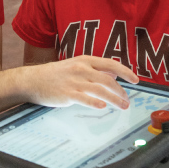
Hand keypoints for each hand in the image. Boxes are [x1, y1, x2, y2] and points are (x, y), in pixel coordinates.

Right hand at [21, 56, 139, 109]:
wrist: (32, 80)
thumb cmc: (56, 74)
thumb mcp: (76, 66)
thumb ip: (95, 69)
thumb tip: (115, 74)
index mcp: (85, 60)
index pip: (110, 64)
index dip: (125, 72)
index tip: (136, 80)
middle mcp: (81, 69)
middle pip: (108, 79)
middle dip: (121, 91)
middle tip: (128, 100)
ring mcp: (74, 81)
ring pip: (100, 90)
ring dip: (114, 99)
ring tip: (122, 106)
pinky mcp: (67, 94)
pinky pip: (84, 98)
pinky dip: (95, 102)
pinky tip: (102, 107)